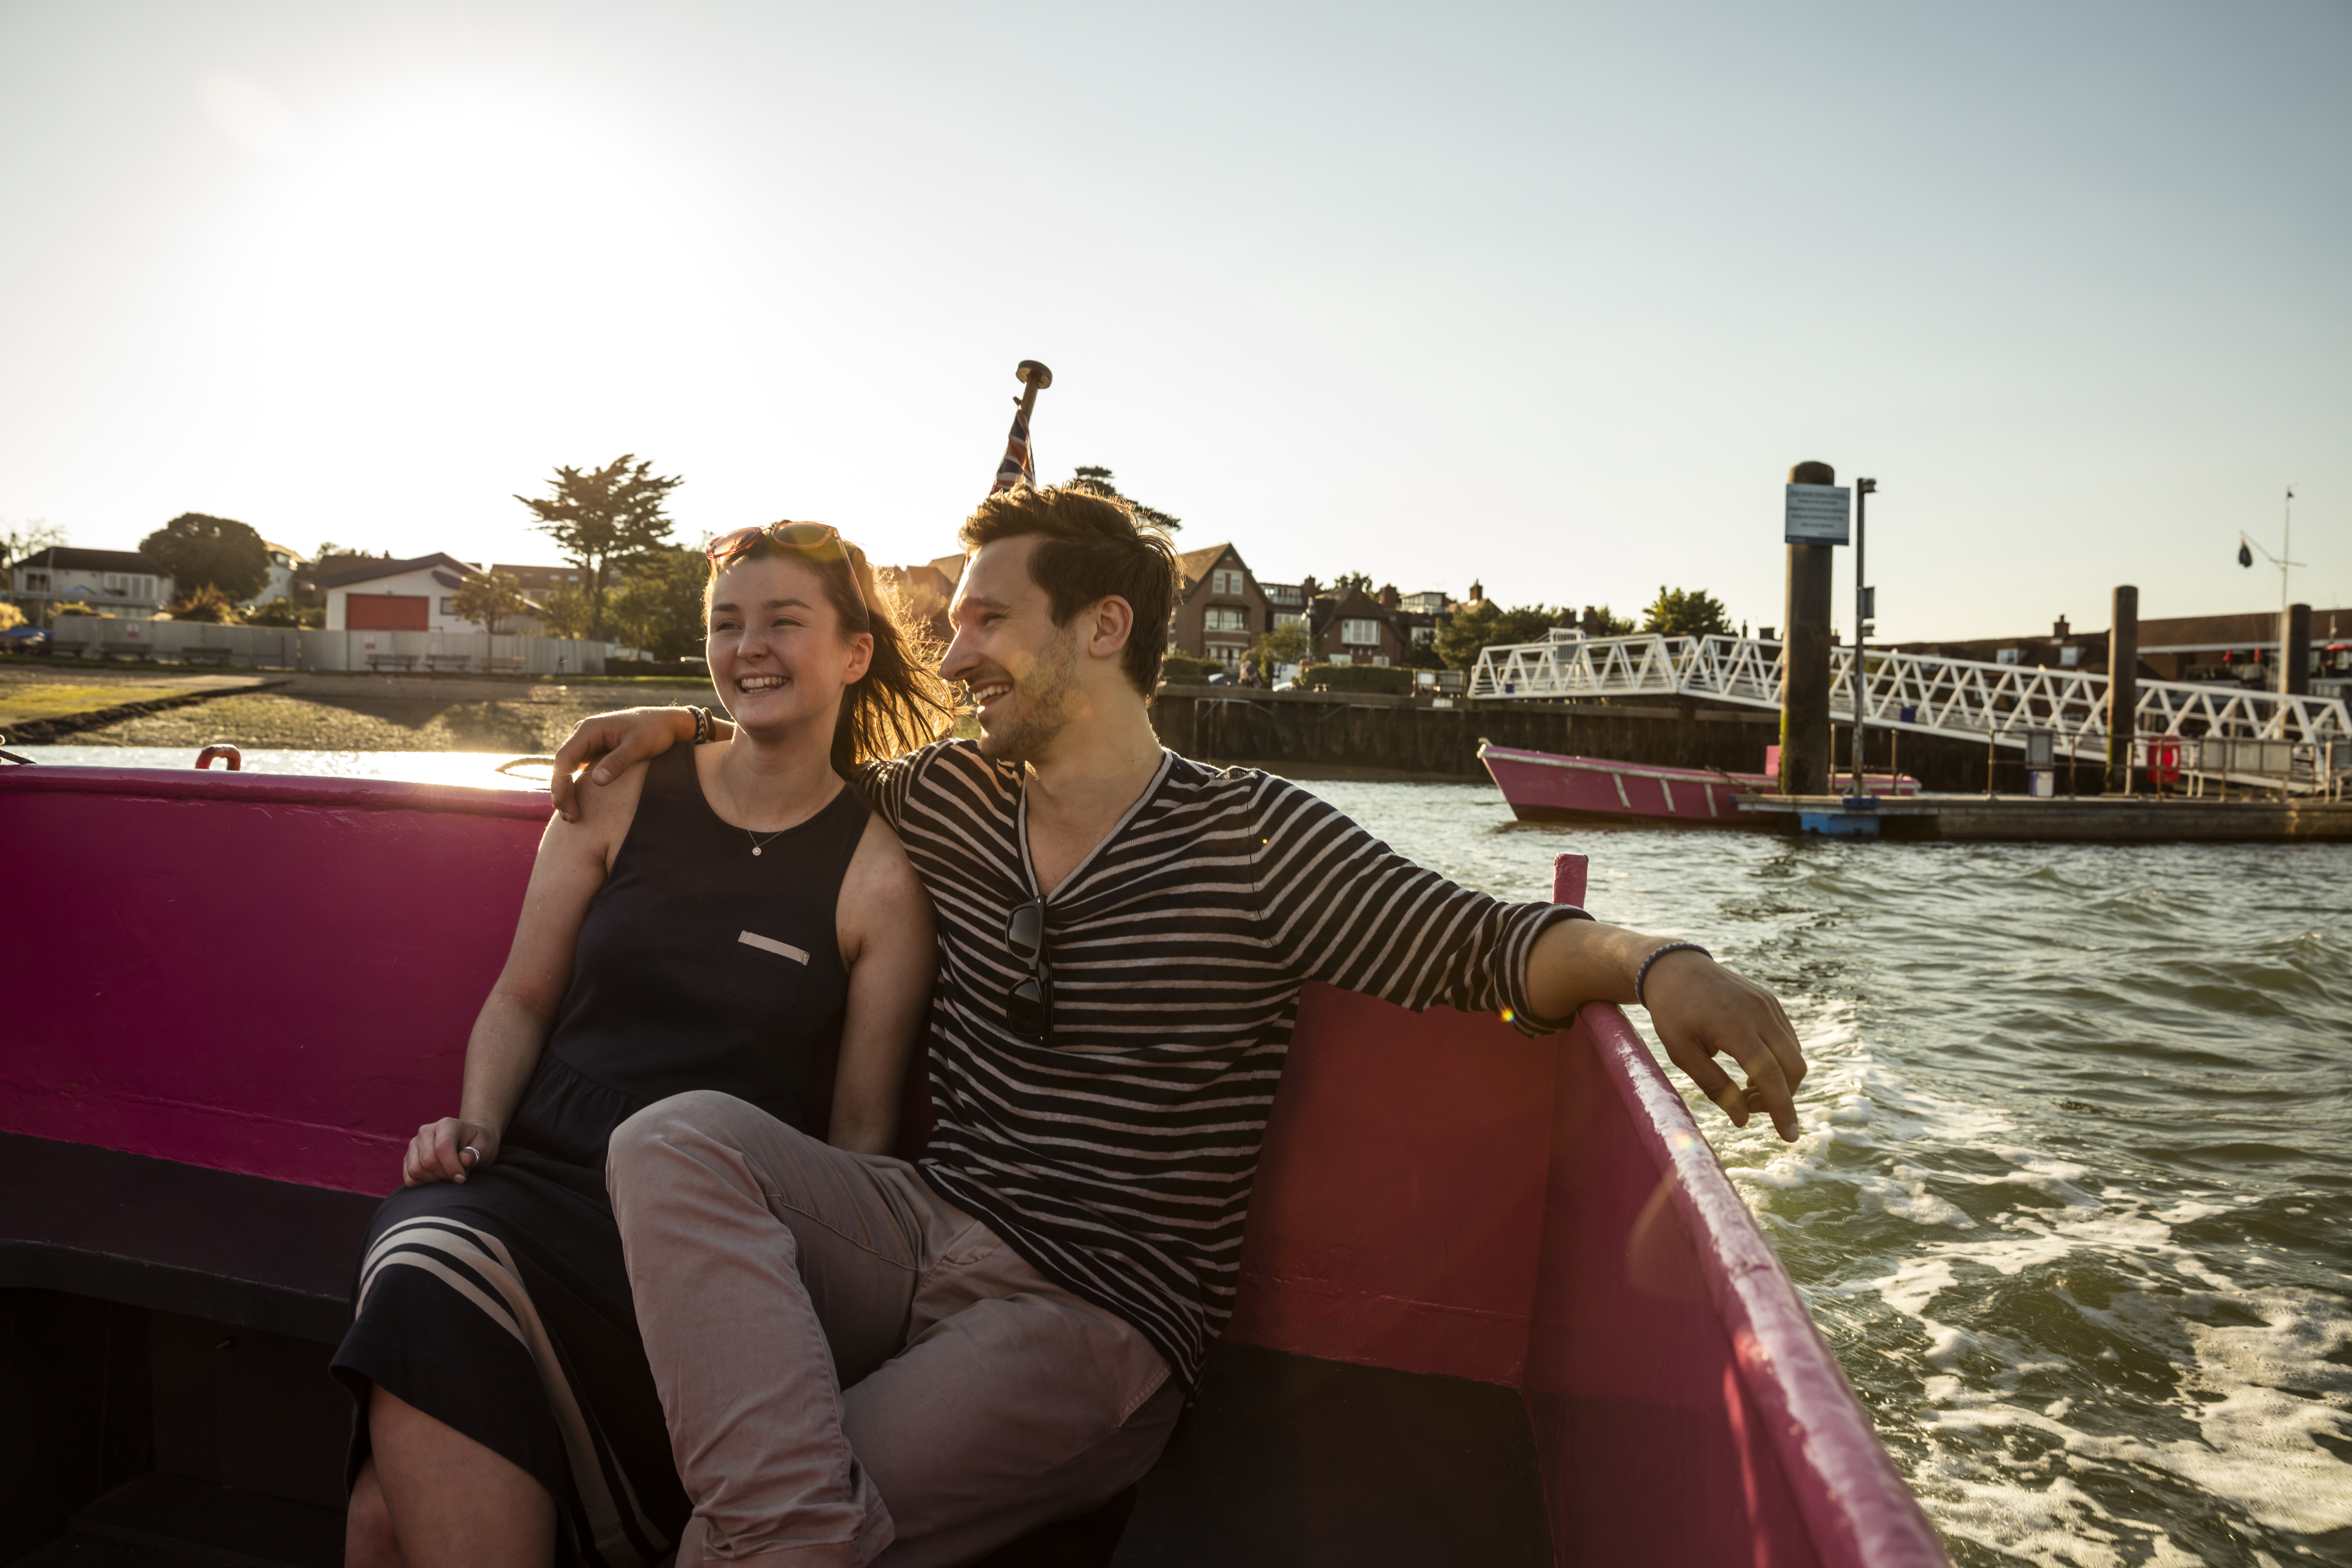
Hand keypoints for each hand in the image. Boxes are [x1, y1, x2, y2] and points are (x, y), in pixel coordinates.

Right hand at [403, 1118, 501, 1186]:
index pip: (442, 1147)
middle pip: (428, 1161)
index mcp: (446, 1124)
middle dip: (444, 1175)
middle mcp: (426, 1131)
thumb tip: (464, 1160)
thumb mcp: (484, 1146)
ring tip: (448, 1175)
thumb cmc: (478, 1144)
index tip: (462, 1178)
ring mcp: (414, 1144)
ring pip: (415, 1170)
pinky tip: (437, 1179)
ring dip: (433, 1180)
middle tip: (458, 1176)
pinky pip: (409, 1178)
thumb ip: (476, 1153)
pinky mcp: (408, 1158)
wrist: (469, 1142)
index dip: (452, 1167)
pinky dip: (423, 1184)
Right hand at [549, 706, 695, 820]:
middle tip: (569, 817)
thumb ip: (618, 761)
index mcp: (590, 729)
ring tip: (572, 816)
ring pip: (569, 769)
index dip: (560, 782)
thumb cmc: (655, 732)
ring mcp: (588, 742)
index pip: (565, 757)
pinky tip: (579, 804)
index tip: (560, 804)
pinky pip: (579, 770)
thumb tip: (597, 781)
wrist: (666, 724)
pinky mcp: (595, 751)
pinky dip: (577, 787)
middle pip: (563, 765)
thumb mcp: (639, 746)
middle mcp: (584, 734)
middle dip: (562, 791)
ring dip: (568, 791)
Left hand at [1641, 950, 1806, 1141]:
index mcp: (1734, 1026)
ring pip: (1794, 1055)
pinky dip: (1779, 1062)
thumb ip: (1713, 1085)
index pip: (1769, 1074)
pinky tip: (1753, 1068)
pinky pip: (1788, 1040)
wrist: (1675, 967)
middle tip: (1748, 1106)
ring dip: (1780, 1081)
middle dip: (1781, 1097)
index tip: (1789, 1137)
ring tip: (1745, 1089)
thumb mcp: (1681, 1052)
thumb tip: (1742, 1120)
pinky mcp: (1771, 1003)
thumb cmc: (1672, 1012)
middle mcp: (1759, 1013)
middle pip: (1792, 1067)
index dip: (1781, 1108)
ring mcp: (1769, 1005)